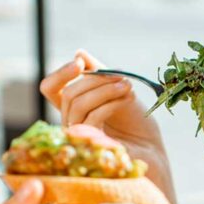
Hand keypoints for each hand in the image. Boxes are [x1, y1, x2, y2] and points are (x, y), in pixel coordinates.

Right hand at [39, 50, 174, 199]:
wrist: (153, 149)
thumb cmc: (136, 122)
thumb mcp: (117, 90)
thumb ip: (99, 73)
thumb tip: (79, 53)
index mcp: (74, 108)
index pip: (50, 89)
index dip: (60, 74)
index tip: (79, 62)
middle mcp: (71, 123)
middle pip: (68, 93)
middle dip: (95, 80)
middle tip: (121, 77)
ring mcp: (78, 136)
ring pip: (77, 104)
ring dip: (104, 89)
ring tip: (128, 86)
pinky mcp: (90, 146)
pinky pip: (90, 117)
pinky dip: (110, 103)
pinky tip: (127, 98)